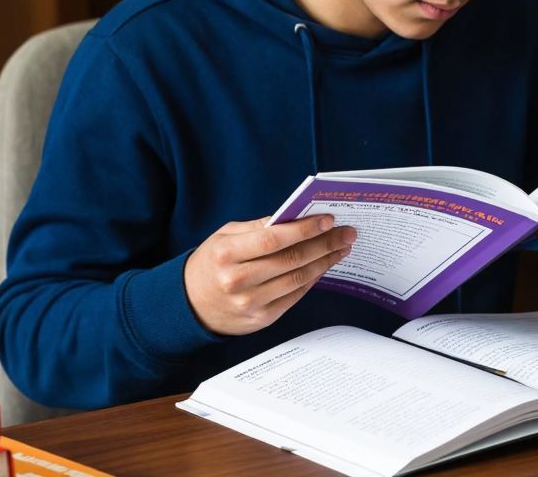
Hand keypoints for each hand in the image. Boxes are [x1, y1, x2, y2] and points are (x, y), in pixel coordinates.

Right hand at [184, 215, 355, 334]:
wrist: (190, 304)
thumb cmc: (211, 263)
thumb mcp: (224, 237)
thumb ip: (257, 228)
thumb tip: (295, 218)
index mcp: (227, 254)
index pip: (273, 239)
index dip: (304, 229)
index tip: (328, 220)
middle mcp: (238, 280)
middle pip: (291, 260)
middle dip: (324, 244)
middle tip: (346, 233)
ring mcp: (251, 303)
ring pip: (298, 279)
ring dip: (325, 262)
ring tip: (341, 248)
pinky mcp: (262, 319)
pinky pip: (295, 296)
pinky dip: (313, 279)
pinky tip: (324, 266)